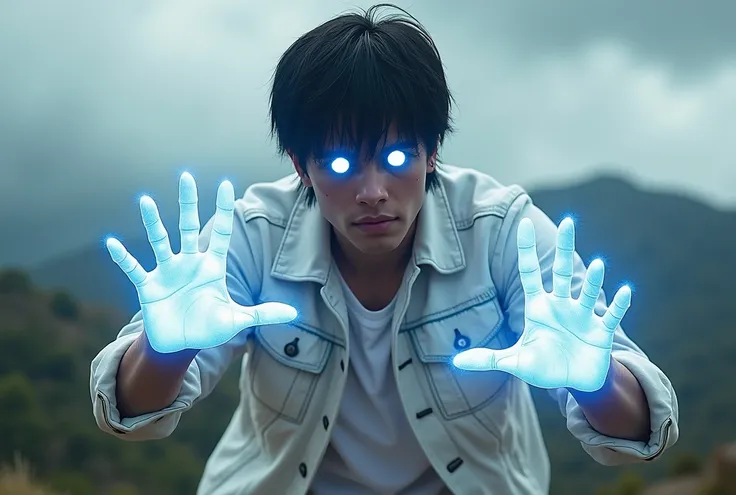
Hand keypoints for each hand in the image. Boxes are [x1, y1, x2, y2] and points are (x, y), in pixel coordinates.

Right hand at [105, 172, 296, 353]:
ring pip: (160, 241)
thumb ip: (263, 313)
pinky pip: (134, 269)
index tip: (226, 183)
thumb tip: (294, 313)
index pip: (221, 233)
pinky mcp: (148, 287)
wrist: (180, 344)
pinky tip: (111, 243)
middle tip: (186, 176)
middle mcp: (189, 263)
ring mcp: (167, 272)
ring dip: (152, 223)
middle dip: (188, 203)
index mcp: (212, 267)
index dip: (224, 209)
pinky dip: (123, 258)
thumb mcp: (238, 320)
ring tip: (145, 201)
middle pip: (188, 227)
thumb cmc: (209, 327)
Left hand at [452, 217, 630, 391]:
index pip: (530, 273)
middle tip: (569, 221)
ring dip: (594, 280)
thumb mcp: (514, 362)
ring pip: (587, 292)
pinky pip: (610, 316)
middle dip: (566, 248)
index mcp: (539, 307)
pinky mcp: (600, 332)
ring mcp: (582, 316)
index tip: (523, 224)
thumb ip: (487, 359)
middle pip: (562, 271)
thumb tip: (455, 363)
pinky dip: (618, 305)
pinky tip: (625, 291)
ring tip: (599, 264)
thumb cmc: (545, 366)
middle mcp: (561, 305)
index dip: (526, 250)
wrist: (574, 382)